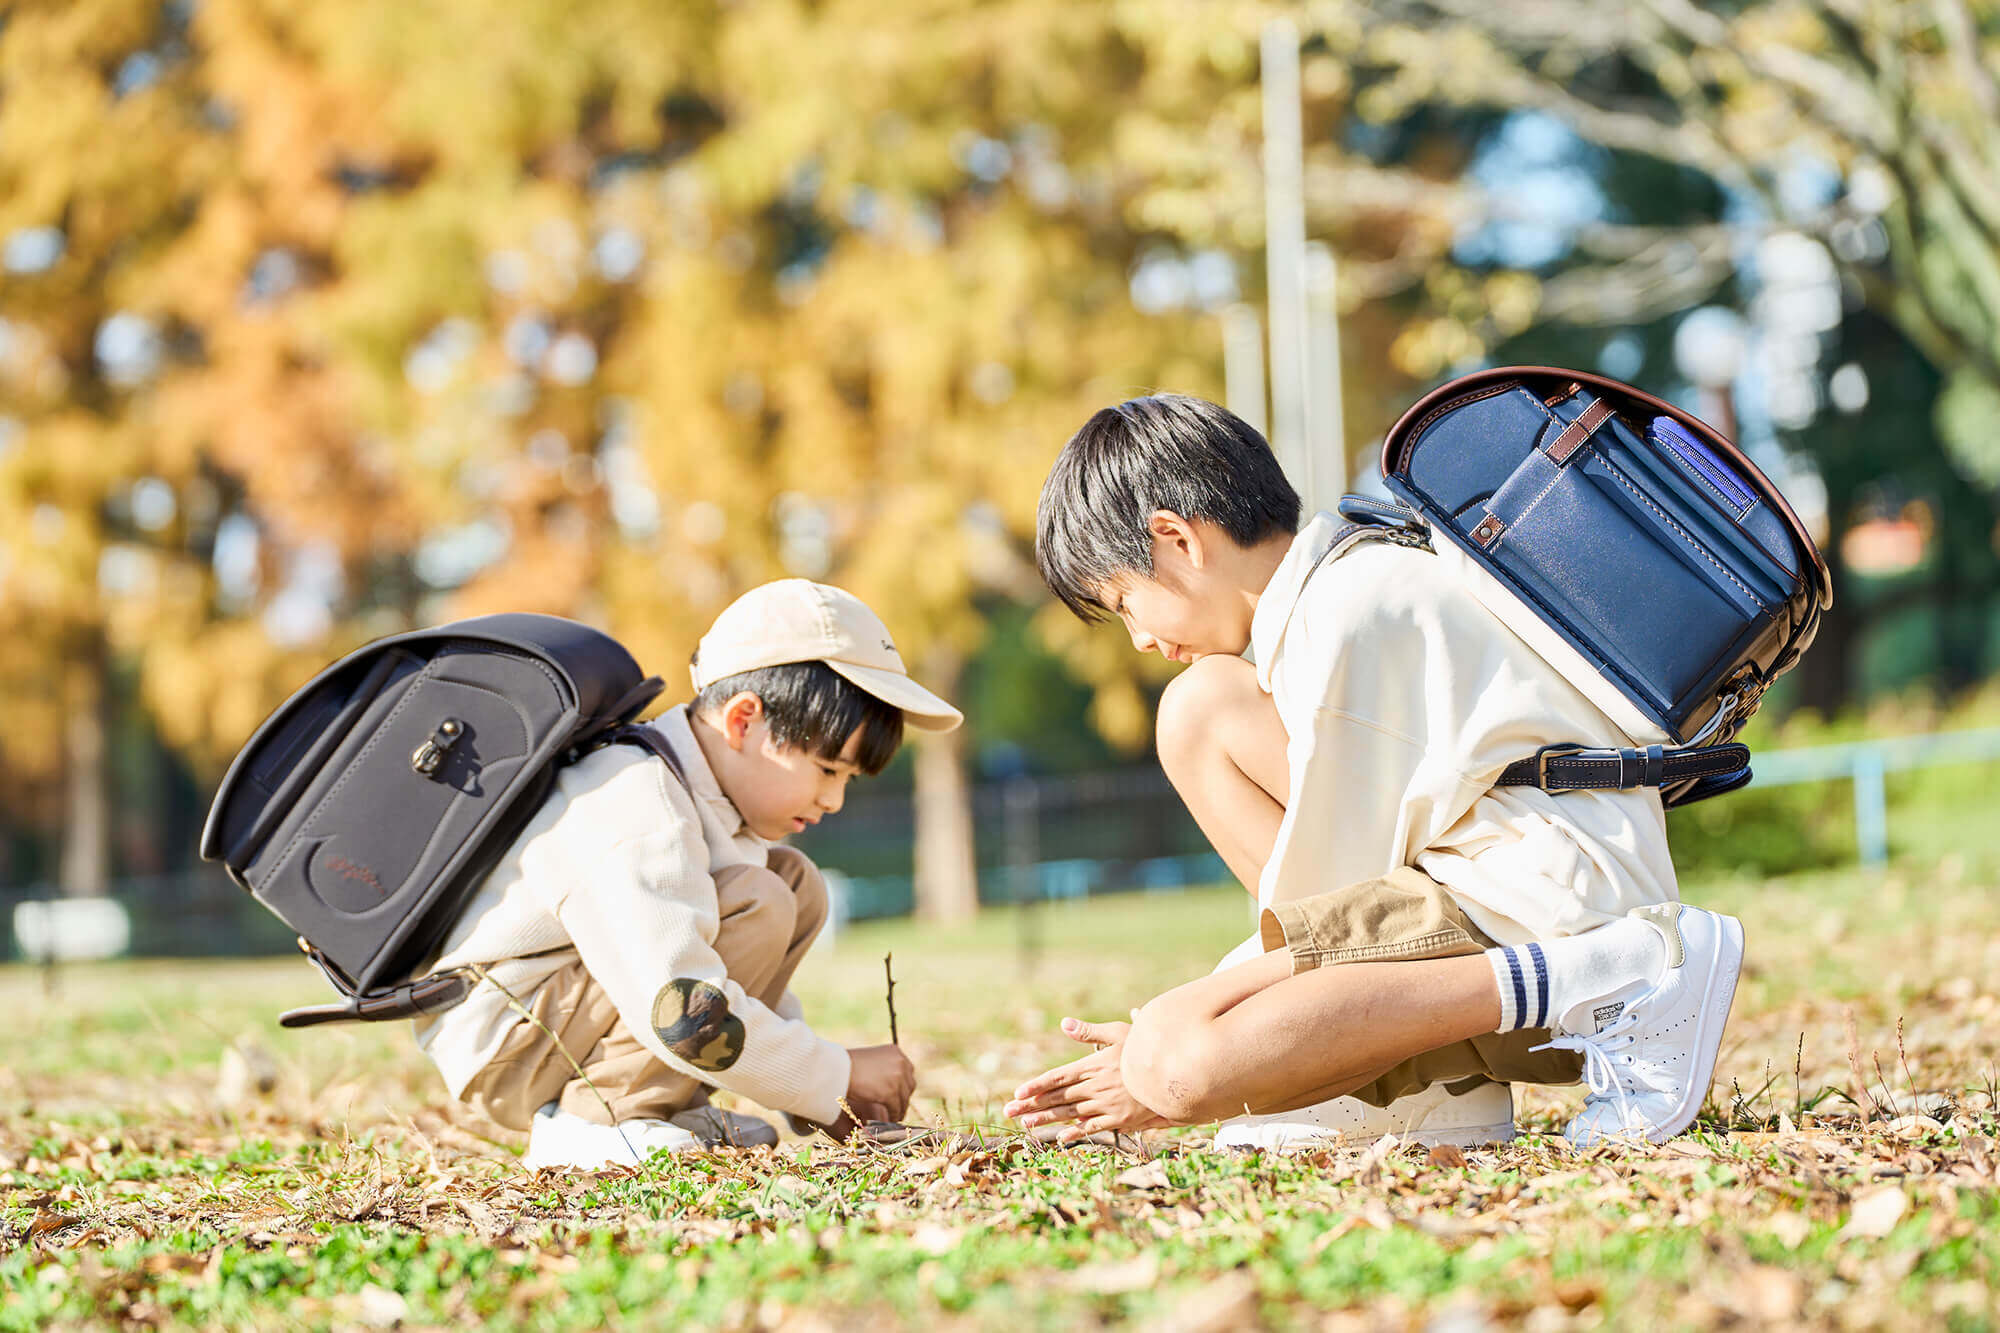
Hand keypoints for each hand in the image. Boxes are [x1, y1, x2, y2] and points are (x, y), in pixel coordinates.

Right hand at [845, 1043, 915, 1122]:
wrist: (838, 1069)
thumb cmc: (848, 1065)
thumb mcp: (872, 1060)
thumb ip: (885, 1068)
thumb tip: (894, 1084)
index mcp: (896, 1052)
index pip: (908, 1071)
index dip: (903, 1086)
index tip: (899, 1096)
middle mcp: (900, 1062)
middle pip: (909, 1085)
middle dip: (903, 1098)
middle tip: (897, 1108)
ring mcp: (897, 1077)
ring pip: (904, 1098)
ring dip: (899, 1109)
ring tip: (894, 1116)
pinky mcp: (891, 1092)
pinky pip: (896, 1108)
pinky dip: (893, 1115)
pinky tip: (889, 1120)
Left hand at [1004, 1017, 1170, 1142]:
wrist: (1174, 1073)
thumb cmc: (1144, 1049)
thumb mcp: (1119, 1033)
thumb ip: (1090, 1032)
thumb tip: (1063, 1023)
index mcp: (1092, 1065)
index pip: (1057, 1076)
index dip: (1036, 1085)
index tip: (1018, 1092)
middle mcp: (1094, 1086)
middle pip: (1057, 1097)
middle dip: (1032, 1104)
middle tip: (1009, 1111)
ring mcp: (1106, 1104)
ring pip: (1070, 1113)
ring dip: (1046, 1119)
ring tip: (1026, 1123)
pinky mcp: (1119, 1118)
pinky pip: (1093, 1127)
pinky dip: (1075, 1132)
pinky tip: (1059, 1137)